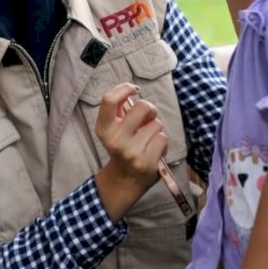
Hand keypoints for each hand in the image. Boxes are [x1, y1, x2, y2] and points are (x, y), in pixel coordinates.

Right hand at [94, 83, 166, 220]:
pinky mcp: (146, 162)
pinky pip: (162, 138)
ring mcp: (131, 152)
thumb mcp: (113, 128)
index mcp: (104, 129)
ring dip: (155, 129)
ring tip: (147, 139)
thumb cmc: (122, 147)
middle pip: (143, 107)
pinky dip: (161, 141)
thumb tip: (130, 89)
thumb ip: (119, 110)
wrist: (124, 180)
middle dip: (149, 110)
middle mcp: (115, 140)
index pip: (109, 99)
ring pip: (156, 124)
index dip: (124, 88)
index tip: (134, 90)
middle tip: (147, 118)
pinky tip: (153, 149)